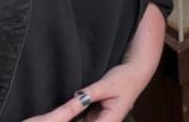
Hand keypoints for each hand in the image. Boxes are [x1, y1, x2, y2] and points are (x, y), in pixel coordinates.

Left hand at [24, 3, 165, 121]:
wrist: (137, 72)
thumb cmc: (125, 78)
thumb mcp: (107, 84)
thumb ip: (90, 93)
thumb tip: (75, 98)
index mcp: (110, 120)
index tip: (61, 120)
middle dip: (72, 121)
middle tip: (51, 118)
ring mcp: (100, 120)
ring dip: (72, 119)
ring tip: (54, 117)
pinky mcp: (96, 115)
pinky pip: (82, 119)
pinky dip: (74, 116)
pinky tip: (62, 115)